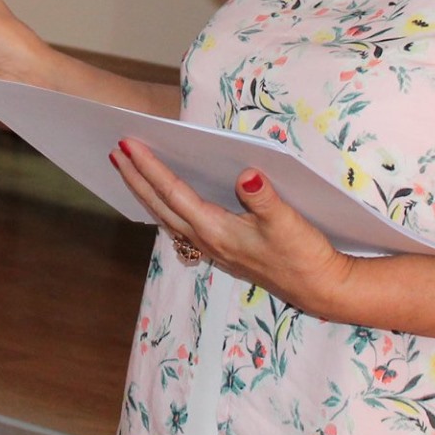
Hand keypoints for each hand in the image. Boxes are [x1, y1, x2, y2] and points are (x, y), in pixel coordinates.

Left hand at [111, 139, 353, 309]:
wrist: (319, 288)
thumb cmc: (304, 254)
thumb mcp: (289, 222)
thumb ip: (265, 198)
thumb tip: (245, 175)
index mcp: (215, 230)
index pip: (173, 192)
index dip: (149, 167)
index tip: (128, 146)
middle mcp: (206, 240)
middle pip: (160, 205)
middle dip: (135, 178)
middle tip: (115, 153)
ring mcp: (212, 248)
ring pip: (166, 217)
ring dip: (146, 193)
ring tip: (130, 171)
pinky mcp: (221, 251)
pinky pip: (180, 225)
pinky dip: (164, 207)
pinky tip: (163, 200)